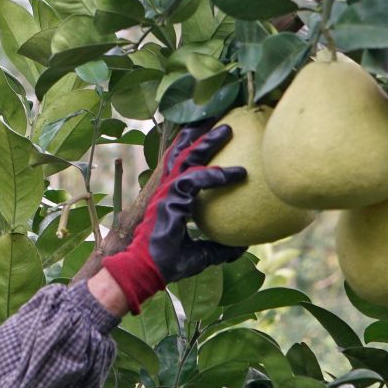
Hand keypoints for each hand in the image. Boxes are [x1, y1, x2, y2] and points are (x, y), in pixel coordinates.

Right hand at [99, 122, 247, 311]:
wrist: (145, 272)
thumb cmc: (167, 264)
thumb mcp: (199, 254)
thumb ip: (218, 247)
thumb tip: (242, 247)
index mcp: (171, 197)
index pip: (182, 164)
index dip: (194, 147)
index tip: (214, 135)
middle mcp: (167, 189)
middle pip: (180, 151)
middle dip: (197, 131)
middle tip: (217, 115)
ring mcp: (166, 192)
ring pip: (186, 157)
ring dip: (206, 141)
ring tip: (227, 128)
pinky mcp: (170, 200)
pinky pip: (195, 181)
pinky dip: (216, 175)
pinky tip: (238, 173)